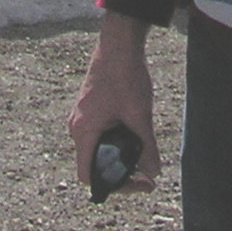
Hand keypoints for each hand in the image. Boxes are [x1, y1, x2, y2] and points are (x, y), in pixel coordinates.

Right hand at [66, 11, 161, 194]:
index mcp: (83, 131)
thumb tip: (154, 173)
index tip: (138, 184)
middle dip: (120, 174)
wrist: (119, 44)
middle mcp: (77, 128)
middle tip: (147, 177)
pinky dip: (117, 144)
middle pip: (94, 165)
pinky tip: (136, 140)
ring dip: (119, 159)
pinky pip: (100, 136)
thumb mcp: (139, 115)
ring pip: (98, 150)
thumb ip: (146, 147)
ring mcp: (82, 118)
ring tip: (144, 160)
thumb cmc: (125, 75)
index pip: (88, 176)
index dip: (113, 186)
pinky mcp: (90, 110)